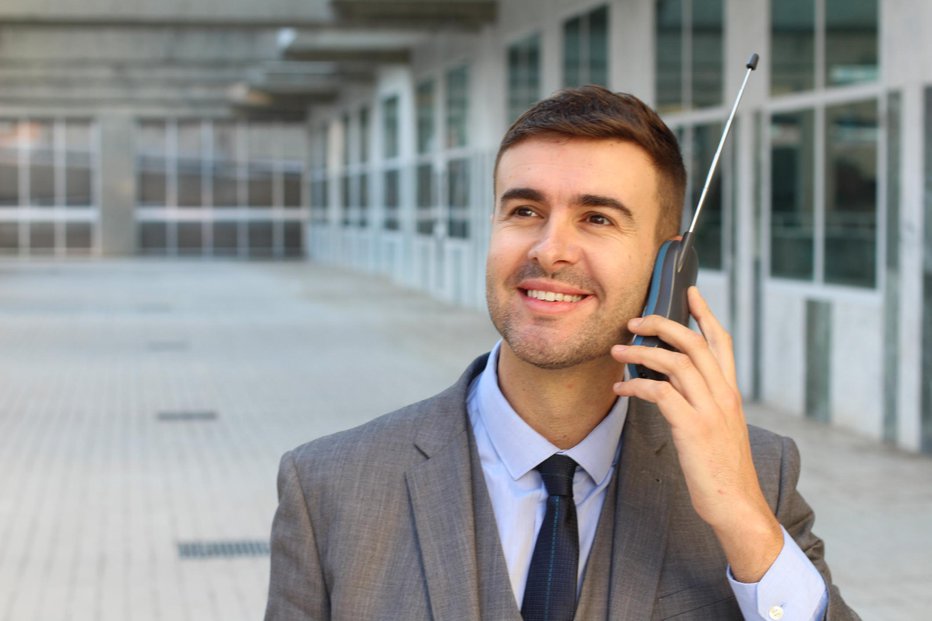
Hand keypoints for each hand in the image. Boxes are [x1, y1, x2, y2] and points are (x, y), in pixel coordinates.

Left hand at [610, 286, 782, 581]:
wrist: (737, 507)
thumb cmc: (722, 471)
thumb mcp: (719, 429)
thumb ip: (703, 403)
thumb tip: (672, 385)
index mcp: (731, 393)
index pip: (721, 342)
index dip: (705, 314)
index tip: (689, 291)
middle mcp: (724, 395)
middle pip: (693, 342)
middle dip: (661, 324)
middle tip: (634, 321)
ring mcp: (710, 410)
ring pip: (675, 362)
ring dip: (641, 352)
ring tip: (617, 352)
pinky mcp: (693, 428)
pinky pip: (660, 393)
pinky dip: (636, 385)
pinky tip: (620, 388)